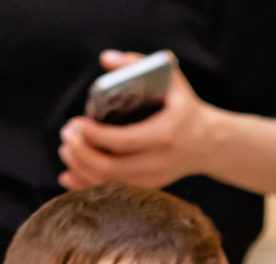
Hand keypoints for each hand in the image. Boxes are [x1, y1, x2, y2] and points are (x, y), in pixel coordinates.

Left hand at [59, 52, 217, 189]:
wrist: (209, 143)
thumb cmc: (184, 107)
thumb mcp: (171, 80)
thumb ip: (138, 64)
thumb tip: (105, 60)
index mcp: (164, 134)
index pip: (123, 141)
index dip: (94, 136)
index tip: (75, 124)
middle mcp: (159, 162)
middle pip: (112, 169)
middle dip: (82, 154)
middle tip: (66, 137)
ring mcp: (153, 179)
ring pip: (110, 184)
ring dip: (81, 169)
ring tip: (66, 151)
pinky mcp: (147, 187)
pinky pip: (112, 192)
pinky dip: (87, 185)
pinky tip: (69, 175)